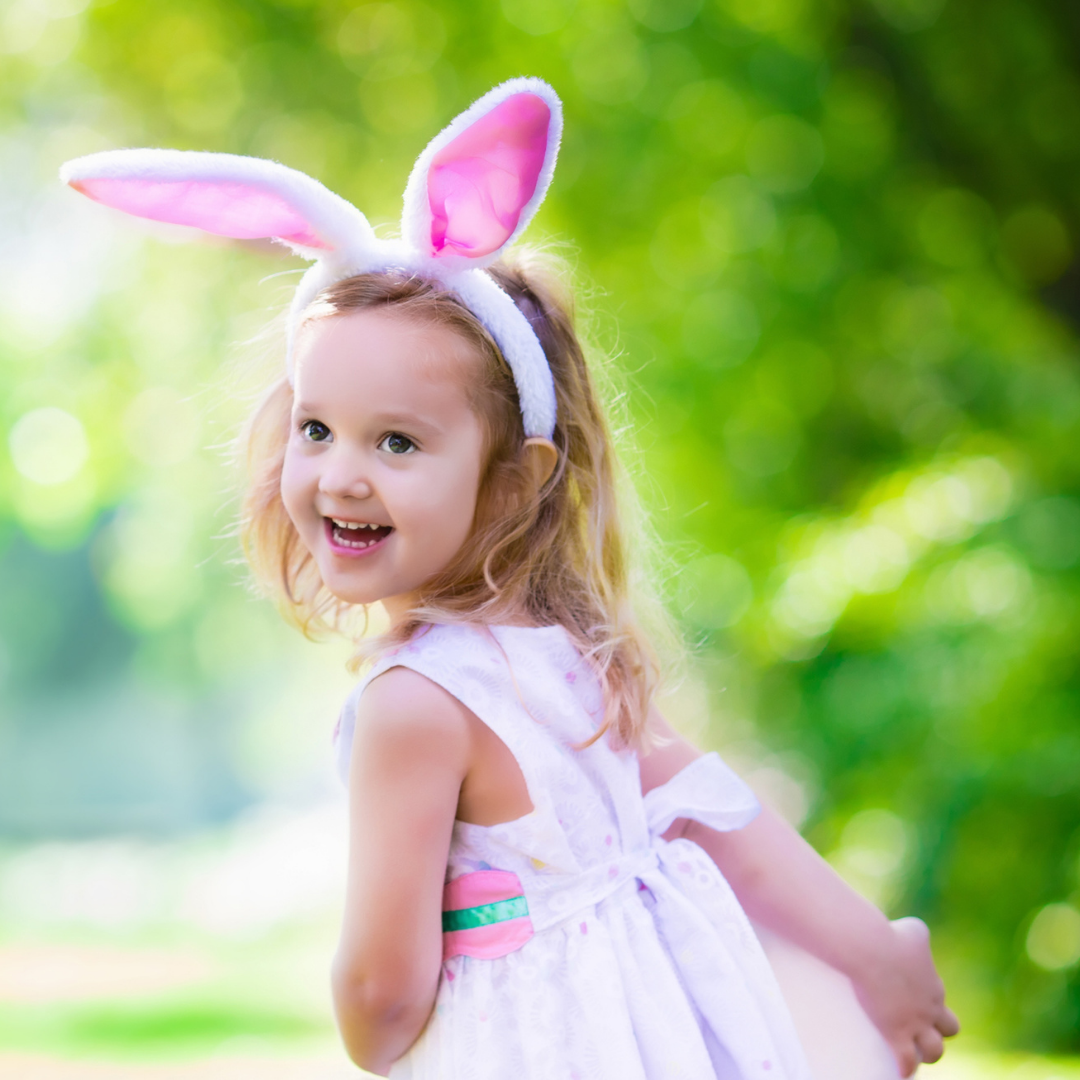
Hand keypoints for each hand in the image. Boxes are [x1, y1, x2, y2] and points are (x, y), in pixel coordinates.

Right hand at [852, 917, 959, 1076]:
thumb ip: (919, 934)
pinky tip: (899, 1072)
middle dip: (937, 1031)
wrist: (873, 950)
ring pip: (934, 1051)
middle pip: (949, 1030)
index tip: (916, 1002)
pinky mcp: (897, 1034)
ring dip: (925, 1053)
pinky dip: (904, 1069)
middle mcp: (931, 1008)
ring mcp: (915, 1024)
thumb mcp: (914, 929)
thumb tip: (913, 933)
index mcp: (934, 985)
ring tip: (910, 1051)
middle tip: (917, 1027)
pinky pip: (906, 1062)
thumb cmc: (890, 936)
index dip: (933, 1005)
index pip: (943, 1001)